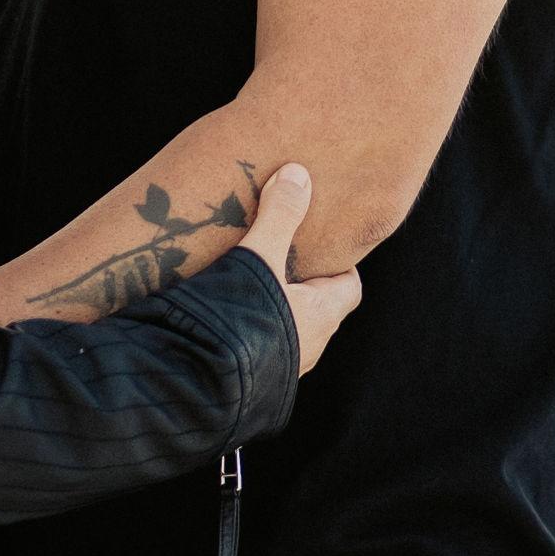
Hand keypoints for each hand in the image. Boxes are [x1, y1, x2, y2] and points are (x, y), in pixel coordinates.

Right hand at [234, 162, 362, 376]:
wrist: (205, 382)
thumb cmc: (243, 317)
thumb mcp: (260, 258)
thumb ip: (278, 216)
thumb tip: (298, 173)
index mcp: (322, 314)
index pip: (349, 288)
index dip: (341, 265)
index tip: (325, 244)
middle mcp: (310, 345)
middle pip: (320, 308)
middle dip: (306, 284)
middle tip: (284, 255)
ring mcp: (283, 367)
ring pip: (292, 330)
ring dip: (279, 309)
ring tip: (253, 283)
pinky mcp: (256, 380)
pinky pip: (264, 348)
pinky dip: (255, 330)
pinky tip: (229, 315)